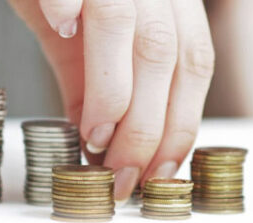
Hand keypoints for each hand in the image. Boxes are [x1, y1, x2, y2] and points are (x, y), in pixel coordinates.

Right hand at [9, 0, 214, 203]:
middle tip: (121, 176)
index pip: (193, 65)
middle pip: (167, 58)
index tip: (159, 173)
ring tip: (93, 139)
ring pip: (133, 30)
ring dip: (114, 96)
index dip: (181, 122)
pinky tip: (58, 33)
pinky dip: (67, 8)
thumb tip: (96, 141)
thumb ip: (89, 81)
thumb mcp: (78, 32)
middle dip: (149, 129)